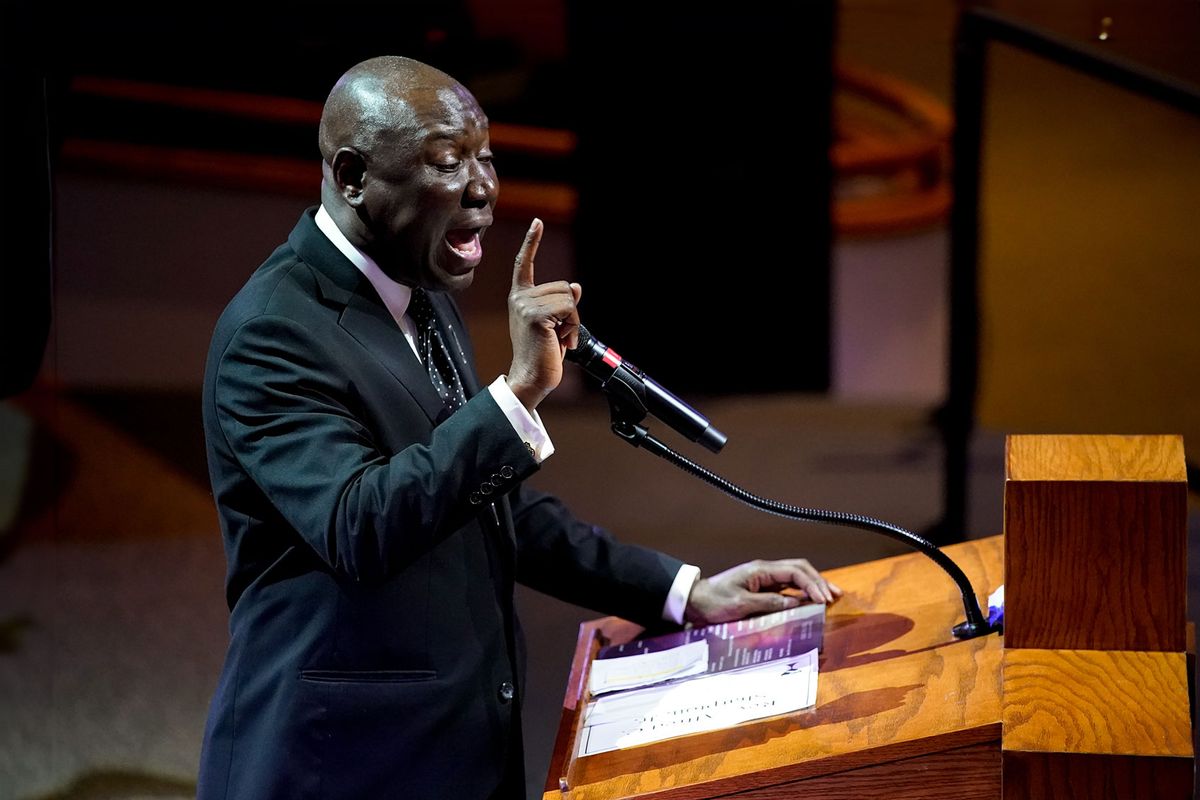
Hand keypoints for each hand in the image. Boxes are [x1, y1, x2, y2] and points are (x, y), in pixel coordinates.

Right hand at [506, 218, 581, 410]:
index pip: (524, 265)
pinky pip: (569, 308)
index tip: (537, 222)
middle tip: (560, 334)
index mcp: (520, 298)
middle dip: (571, 311)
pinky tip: (562, 342)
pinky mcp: (535, 315)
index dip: (532, 243)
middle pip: (563, 287)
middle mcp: (520, 298)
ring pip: (568, 298)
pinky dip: (573, 326)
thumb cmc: (542, 355)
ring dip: (573, 321)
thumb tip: (576, 287)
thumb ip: (561, 304)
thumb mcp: (554, 324)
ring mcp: (525, 305)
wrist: (531, 378)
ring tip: (559, 339)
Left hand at [684, 559, 842, 625]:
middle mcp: (765, 571)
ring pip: (795, 577)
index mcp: (761, 570)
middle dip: (819, 581)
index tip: (824, 600)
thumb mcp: (740, 605)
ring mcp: (764, 578)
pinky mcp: (762, 588)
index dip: (812, 584)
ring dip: (813, 585)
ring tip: (831, 596)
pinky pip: (787, 587)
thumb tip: (797, 604)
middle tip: (836, 596)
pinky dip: (802, 592)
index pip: (795, 572)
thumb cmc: (714, 602)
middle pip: (799, 569)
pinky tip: (811, 601)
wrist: (694, 601)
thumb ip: (769, 603)